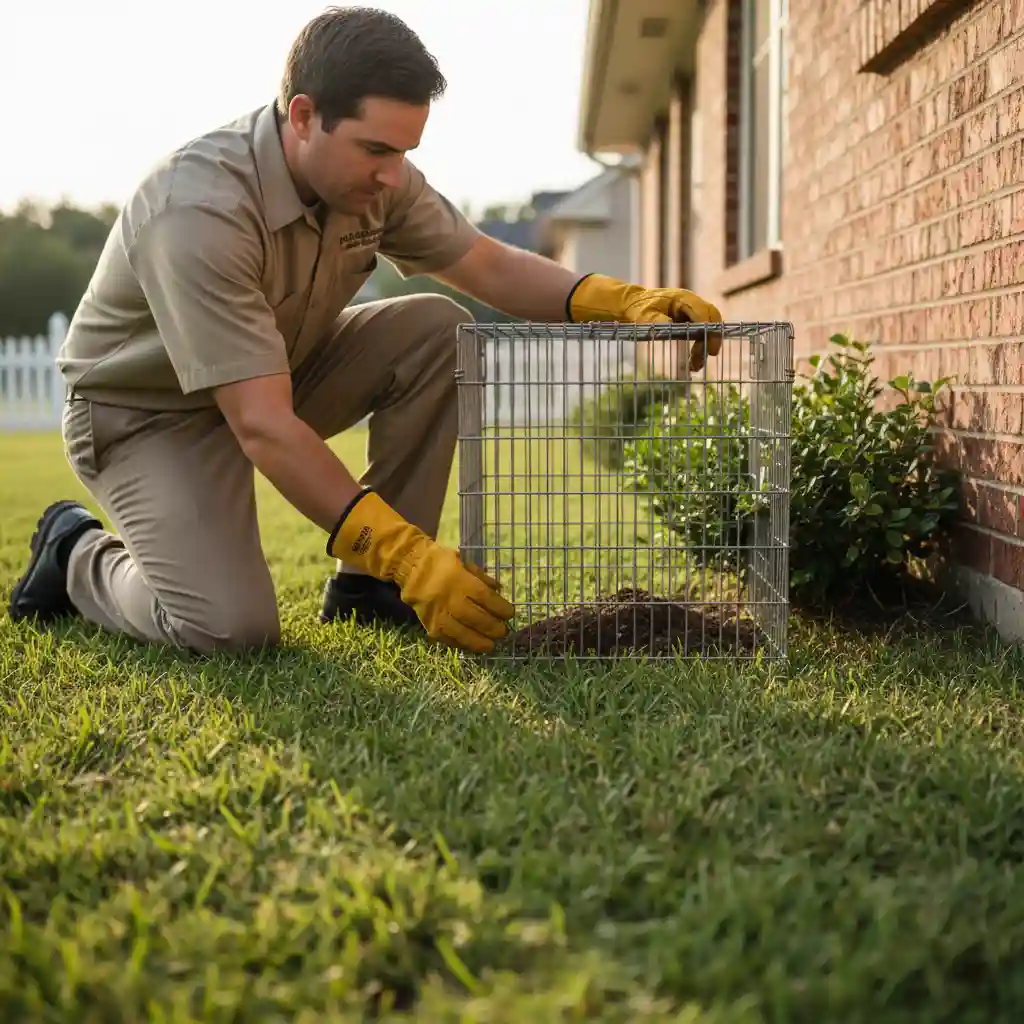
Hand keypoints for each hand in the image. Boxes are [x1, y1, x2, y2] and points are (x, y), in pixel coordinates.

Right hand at [327, 490, 514, 651]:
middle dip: (493, 627)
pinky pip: (448, 639)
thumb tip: (499, 591)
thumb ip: (482, 577)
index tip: (510, 613)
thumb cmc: (442, 563)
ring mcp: (438, 614)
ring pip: (463, 633)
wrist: (411, 569)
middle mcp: (450, 599)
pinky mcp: (429, 625)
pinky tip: (472, 645)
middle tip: (503, 631)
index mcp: (460, 581)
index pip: (486, 599)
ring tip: (491, 645)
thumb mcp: (465, 563)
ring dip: (479, 642)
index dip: (500, 608)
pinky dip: (462, 644)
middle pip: (477, 618)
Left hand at [568, 273, 723, 371]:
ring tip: (694, 367)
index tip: (709, 346)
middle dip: (712, 338)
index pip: (704, 312)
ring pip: (707, 329)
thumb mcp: (643, 316)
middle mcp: (690, 303)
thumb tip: (669, 327)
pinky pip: (699, 335)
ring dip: (703, 348)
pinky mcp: (688, 322)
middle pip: (712, 319)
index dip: (709, 328)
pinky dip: (698, 348)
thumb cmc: (637, 309)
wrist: (631, 306)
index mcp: (682, 299)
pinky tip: (691, 364)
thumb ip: (655, 321)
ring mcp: (691, 312)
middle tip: (709, 356)